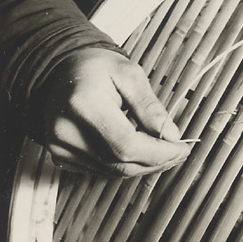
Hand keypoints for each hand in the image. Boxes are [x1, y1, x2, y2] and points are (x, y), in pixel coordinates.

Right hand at [43, 48, 189, 176]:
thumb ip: (150, 106)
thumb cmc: (97, 69)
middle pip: (121, 163)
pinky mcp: (61, 157)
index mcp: (83, 104)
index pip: (127, 145)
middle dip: (157, 161)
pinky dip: (127, 165)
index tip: (182, 147)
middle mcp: (65, 131)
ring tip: (164, 152)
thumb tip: (171, 136)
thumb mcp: (129, 74)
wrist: (61, 73)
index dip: (160, 153)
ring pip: (114, 172)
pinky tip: (140, 152)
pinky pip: (103, 171)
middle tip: (179, 152)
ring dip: (145, 166)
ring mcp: (60, 147)